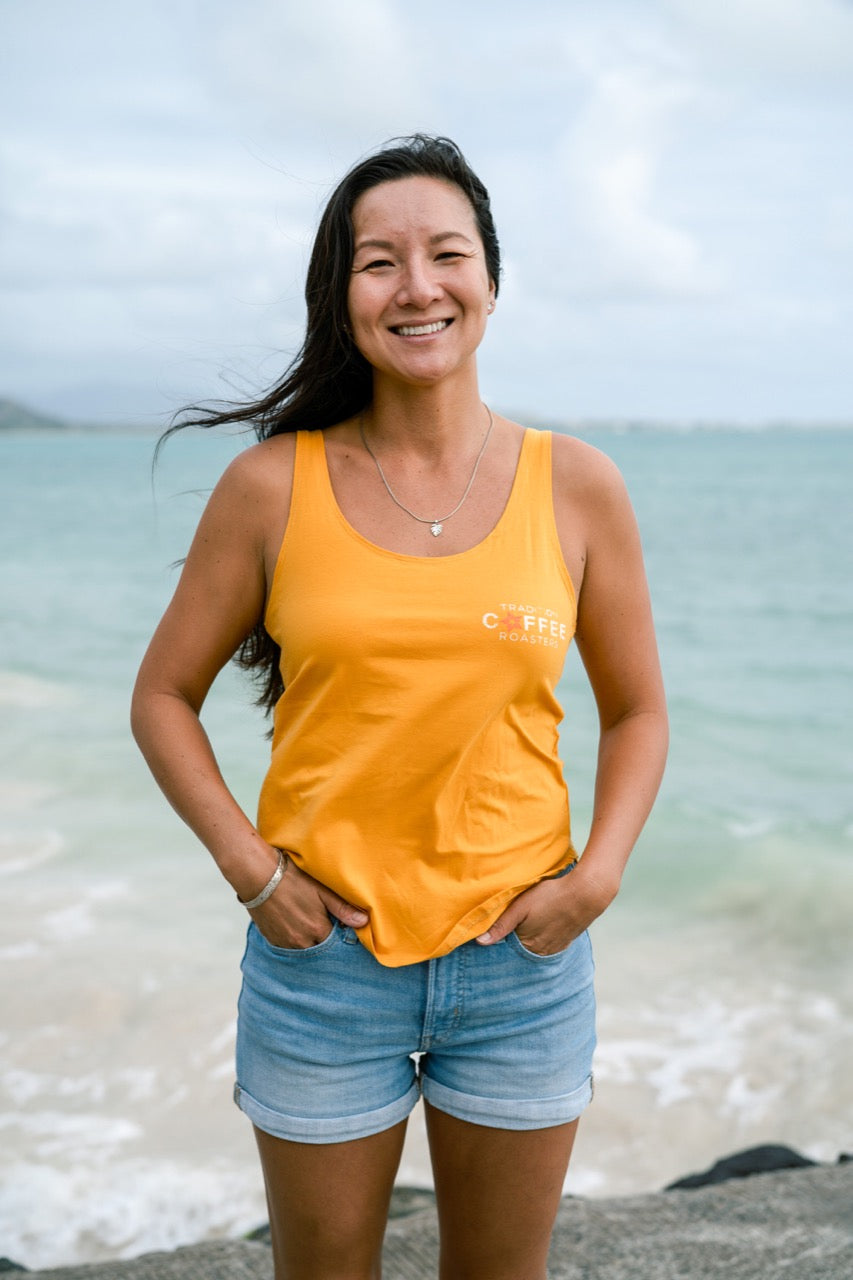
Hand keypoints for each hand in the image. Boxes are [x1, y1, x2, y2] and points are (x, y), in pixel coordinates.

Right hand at [249, 857, 368, 948]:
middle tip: (321, 921)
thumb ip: (342, 908)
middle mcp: (301, 941)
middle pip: (319, 947)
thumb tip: (364, 922)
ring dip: (307, 939)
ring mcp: (284, 942)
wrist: (258, 876)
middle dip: (323, 938)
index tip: (337, 923)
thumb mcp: (321, 890)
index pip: (335, 942)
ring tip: (305, 921)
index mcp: (317, 929)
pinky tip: (292, 923)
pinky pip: (286, 946)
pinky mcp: (271, 939)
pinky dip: (292, 939)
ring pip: (302, 948)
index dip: (338, 932)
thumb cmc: (292, 878)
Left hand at [476, 861, 617, 954]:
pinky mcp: (566, 942)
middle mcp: (541, 952)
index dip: (500, 940)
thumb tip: (479, 942)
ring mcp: (555, 948)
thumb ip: (501, 925)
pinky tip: (542, 927)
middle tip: (511, 928)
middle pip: (521, 951)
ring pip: (535, 949)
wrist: (586, 893)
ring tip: (527, 926)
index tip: (495, 932)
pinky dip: (542, 940)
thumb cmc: (551, 896)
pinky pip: (549, 946)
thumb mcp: (521, 906)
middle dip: (513, 943)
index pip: (507, 949)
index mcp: (528, 945)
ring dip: (529, 941)